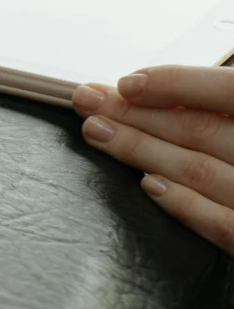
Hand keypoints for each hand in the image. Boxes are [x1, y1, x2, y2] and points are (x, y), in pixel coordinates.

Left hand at [74, 67, 233, 253]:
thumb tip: (173, 91)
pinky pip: (225, 225)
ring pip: (201, 171)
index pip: (230, 91)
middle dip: (136, 114)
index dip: (177, 83)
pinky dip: (184, 203)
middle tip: (89, 102)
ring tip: (99, 134)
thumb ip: (229, 106)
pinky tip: (147, 184)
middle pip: (202, 129)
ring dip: (142, 150)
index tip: (128, 83)